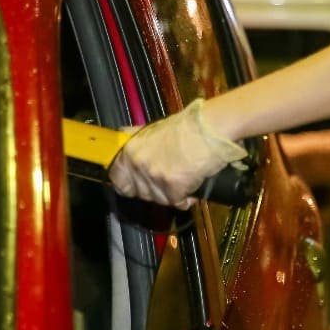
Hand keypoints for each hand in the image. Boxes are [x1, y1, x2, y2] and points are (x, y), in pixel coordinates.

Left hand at [108, 100, 245, 209]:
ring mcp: (154, 176)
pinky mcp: (172, 188)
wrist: (211, 128)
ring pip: (160, 200)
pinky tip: (194, 185)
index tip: (139, 186)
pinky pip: (178, 203)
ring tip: (186, 177)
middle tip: (171, 177)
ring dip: (173, 194)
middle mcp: (138, 163)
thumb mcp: (154, 130)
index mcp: (130, 149)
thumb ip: (139, 141)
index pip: (118, 179)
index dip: (130, 185)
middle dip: (156, 190)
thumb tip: (125, 138)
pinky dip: (187, 198)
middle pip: (141, 193)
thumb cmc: (188, 126)